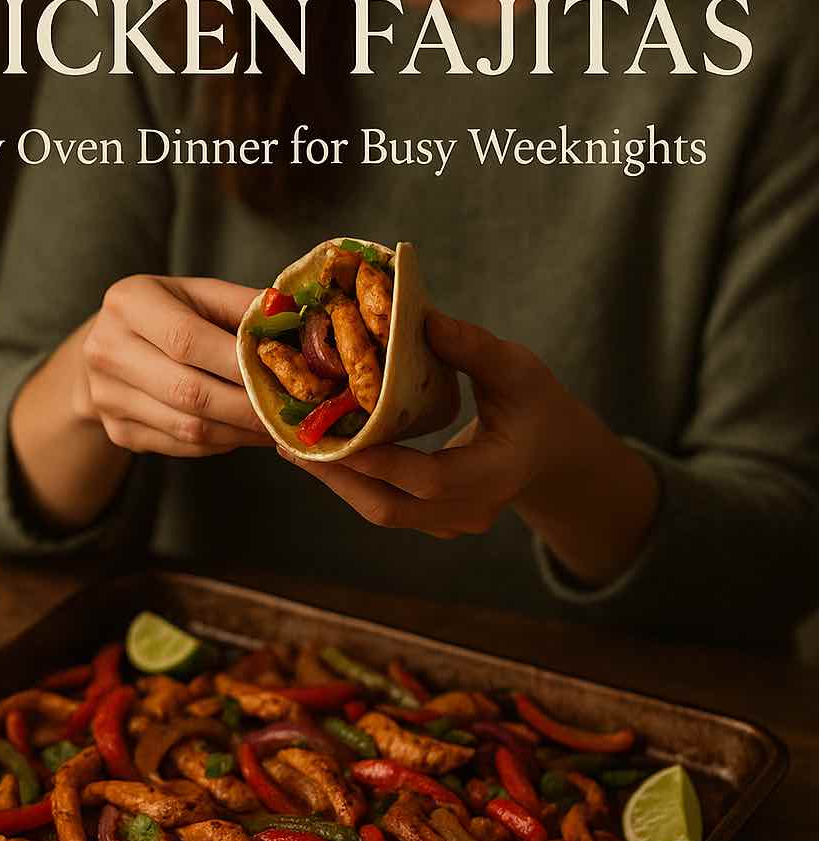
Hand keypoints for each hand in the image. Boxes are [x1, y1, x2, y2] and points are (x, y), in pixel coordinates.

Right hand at [79, 275, 272, 457]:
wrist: (111, 346)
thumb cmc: (170, 313)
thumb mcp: (201, 295)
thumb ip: (244, 307)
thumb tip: (297, 325)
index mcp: (128, 303)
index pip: (187, 340)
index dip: (238, 364)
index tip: (284, 377)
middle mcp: (106, 350)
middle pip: (189, 391)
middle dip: (249, 406)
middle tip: (291, 411)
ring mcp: (107, 397)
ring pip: (189, 427)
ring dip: (242, 431)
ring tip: (278, 425)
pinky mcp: (119, 432)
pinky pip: (183, 446)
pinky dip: (224, 443)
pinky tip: (248, 432)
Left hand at [280, 309, 658, 584]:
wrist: (552, 453)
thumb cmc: (537, 405)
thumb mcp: (518, 368)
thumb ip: (474, 347)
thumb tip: (422, 317)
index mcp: (496, 474)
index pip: (430, 478)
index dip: (380, 461)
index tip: (334, 434)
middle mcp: (471, 509)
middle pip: (391, 508)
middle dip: (337, 475)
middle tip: (290, 440)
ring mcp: (451, 523)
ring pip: (382, 512)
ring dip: (337, 480)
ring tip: (293, 443)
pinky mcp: (434, 521)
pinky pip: (386, 507)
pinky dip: (353, 481)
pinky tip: (324, 451)